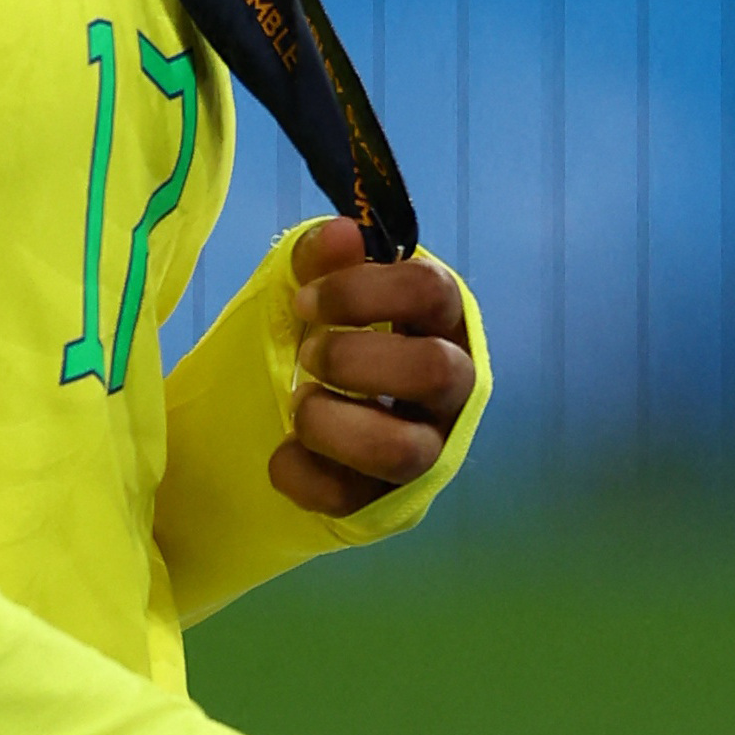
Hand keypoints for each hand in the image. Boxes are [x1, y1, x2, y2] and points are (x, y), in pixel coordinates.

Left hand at [268, 221, 476, 514]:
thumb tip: (344, 233)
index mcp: (440, 321)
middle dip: (355, 359)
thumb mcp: (313, 287)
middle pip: (435, 371)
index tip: (304, 300)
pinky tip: (282, 452)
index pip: (432, 291)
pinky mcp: (391, 501)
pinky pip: (353, 500)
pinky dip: (303, 474)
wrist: (299, 407)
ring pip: (404, 451)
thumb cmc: (326, 330)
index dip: (363, 291)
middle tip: (306, 354)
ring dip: (336, 424)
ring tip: (299, 403)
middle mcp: (451, 388)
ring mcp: (428, 449)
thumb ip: (321, 258)